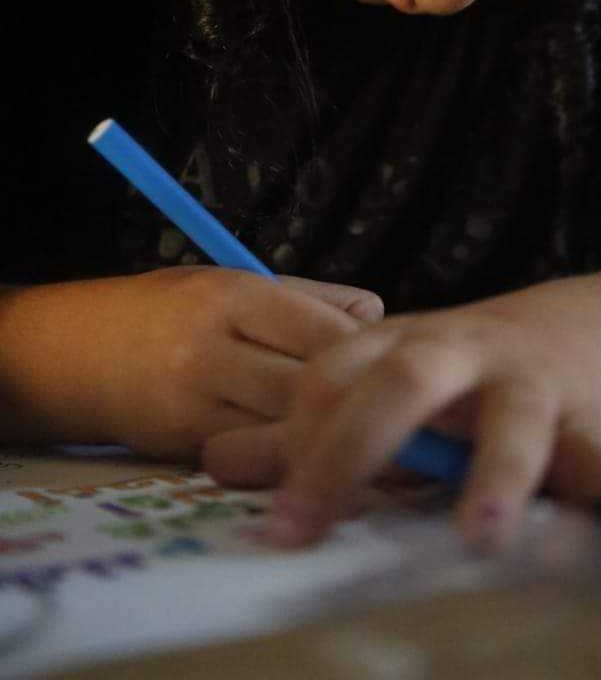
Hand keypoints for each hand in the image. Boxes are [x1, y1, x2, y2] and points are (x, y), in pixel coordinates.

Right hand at [0, 269, 381, 457]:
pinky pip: (255, 455)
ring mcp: (195, 403)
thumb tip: (374, 312)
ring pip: (286, 428)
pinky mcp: (186, 446)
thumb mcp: (232, 282)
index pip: (323, 330)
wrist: (80, 353)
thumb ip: (306, 297)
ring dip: (324, 431)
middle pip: (310, 385)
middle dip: (351, 397)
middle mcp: (212, 350)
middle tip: (381, 405)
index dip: (365, 350)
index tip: (383, 360)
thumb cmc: (169, 311)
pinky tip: (305, 448)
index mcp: (233, 297)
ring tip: (353, 430)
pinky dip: (286, 453)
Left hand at [202, 278, 600, 548]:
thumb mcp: (394, 379)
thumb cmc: (476, 366)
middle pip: (400, 382)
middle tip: (303, 526)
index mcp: (403, 344)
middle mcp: (461, 352)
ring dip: (496, 475)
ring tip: (482, 537)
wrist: (595, 323)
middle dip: (351, 451)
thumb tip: (216, 460)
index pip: (331, 374)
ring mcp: (528, 380)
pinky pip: (597, 455)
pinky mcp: (590, 413)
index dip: (297, 437)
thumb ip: (313, 426)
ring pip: (511, 420)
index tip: (278, 516)